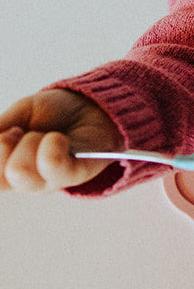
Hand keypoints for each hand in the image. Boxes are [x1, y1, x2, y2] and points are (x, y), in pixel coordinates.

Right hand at [0, 89, 121, 191]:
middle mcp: (27, 182)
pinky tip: (59, 137)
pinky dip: (52, 143)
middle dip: (8, 143)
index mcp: (8, 170)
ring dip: (31, 142)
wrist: (90, 105)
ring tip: (46, 135)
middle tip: (26, 132)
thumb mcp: (17, 116)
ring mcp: (50, 181)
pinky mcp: (75, 174)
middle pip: (4, 177)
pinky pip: (52, 165)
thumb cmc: (53, 114)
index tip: (9, 131)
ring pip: (22, 172)